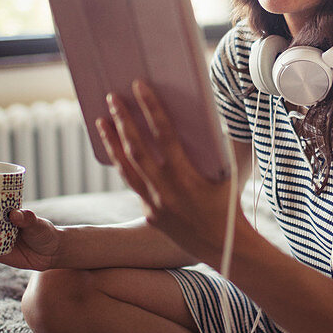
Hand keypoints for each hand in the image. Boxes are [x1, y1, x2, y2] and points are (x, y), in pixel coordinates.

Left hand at [97, 80, 234, 263]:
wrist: (225, 246)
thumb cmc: (230, 204)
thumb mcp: (225, 172)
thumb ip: (209, 148)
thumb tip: (194, 118)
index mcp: (188, 177)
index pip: (164, 134)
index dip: (150, 108)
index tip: (139, 86)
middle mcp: (167, 191)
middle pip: (137, 150)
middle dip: (123, 120)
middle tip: (113, 97)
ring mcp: (155, 204)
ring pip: (126, 168)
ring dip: (113, 142)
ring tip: (102, 121)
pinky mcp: (150, 214)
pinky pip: (133, 184)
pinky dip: (123, 165)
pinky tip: (116, 150)